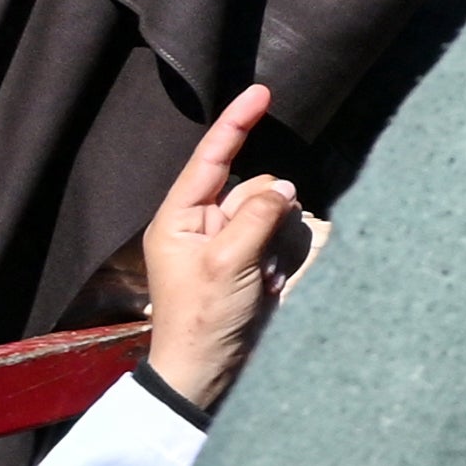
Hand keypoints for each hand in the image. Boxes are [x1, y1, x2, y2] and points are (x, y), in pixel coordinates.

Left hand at [132, 82, 300, 417]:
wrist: (209, 373)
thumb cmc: (204, 318)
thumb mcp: (229, 261)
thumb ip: (258, 214)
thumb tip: (284, 187)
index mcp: (179, 220)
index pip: (210, 159)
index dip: (236, 124)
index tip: (261, 91)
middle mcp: (203, 226)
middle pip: (253, 188)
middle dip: (268, 212)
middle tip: (259, 256)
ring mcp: (229, 245)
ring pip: (274, 212)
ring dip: (279, 240)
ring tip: (265, 277)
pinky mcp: (251, 264)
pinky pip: (282, 238)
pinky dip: (285, 256)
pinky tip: (273, 283)